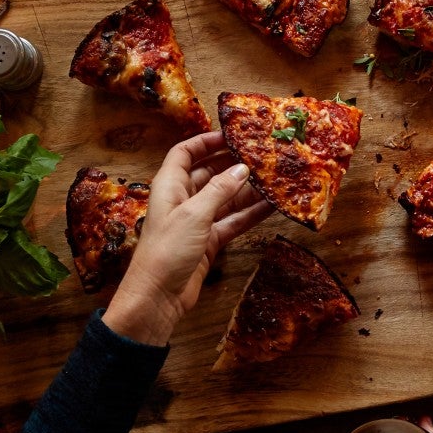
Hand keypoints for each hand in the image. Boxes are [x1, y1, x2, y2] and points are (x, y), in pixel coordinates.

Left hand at [104, 131, 271, 345]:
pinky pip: (233, 221)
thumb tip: (242, 168)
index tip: (231, 135)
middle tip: (262, 156)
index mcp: (170, 186)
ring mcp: (197, 221)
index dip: (205, 142)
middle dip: (233, 165)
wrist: (158, 297)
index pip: (185, 153)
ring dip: (247, 190)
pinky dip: (250, 214)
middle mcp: (183, 200)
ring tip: (274, 178)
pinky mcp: (209, 241)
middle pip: (209, 174)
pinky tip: (272, 206)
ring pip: (226, 198)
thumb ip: (220, 190)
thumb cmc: (167, 250)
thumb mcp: (194, 214)